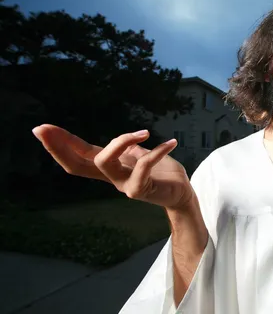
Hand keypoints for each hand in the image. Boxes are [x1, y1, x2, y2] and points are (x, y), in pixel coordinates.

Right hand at [32, 124, 193, 209]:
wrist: (182, 192)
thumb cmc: (161, 172)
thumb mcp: (139, 155)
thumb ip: (125, 149)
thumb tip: (114, 139)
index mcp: (110, 168)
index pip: (79, 155)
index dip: (60, 143)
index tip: (40, 128)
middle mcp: (112, 178)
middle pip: (78, 164)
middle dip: (60, 146)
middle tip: (45, 129)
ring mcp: (124, 185)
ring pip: (105, 162)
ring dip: (121, 141)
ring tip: (145, 132)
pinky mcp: (141, 190)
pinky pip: (143, 167)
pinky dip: (157, 151)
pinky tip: (171, 143)